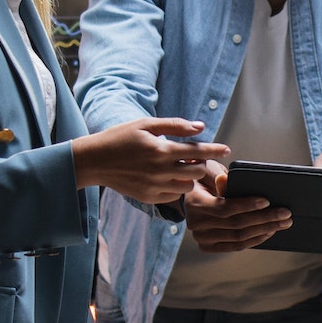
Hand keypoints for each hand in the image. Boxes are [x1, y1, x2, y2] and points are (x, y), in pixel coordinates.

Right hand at [72, 118, 227, 204]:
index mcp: (162, 150)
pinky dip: (177, 187)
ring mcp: (155, 187)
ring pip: (188, 186)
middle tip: (197, 157)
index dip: (215, 149)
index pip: (198, 151)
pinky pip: (174, 195)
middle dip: (202, 163)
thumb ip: (175, 125)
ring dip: (189, 176)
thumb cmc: (120, 138)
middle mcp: (161, 171)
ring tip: (181, 167)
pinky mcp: (149, 198)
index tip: (227, 148)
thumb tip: (200, 127)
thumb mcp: (145, 124)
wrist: (94, 161)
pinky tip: (169, 177)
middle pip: (197, 170)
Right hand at [183, 163, 290, 250]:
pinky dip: (254, 240)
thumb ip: (217, 175)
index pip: (224, 208)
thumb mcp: (208, 171)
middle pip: (235, 225)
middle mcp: (195, 223)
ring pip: (238, 238)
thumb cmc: (204, 180)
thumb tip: (227, 180)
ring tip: (282, 223)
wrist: (192, 197)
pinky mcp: (208, 246)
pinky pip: (235, 246)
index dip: (247, 205)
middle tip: (285, 213)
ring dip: (264, 230)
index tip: (267, 201)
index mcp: (194, 203)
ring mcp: (202, 238)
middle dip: (264, 219)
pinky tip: (269, 232)